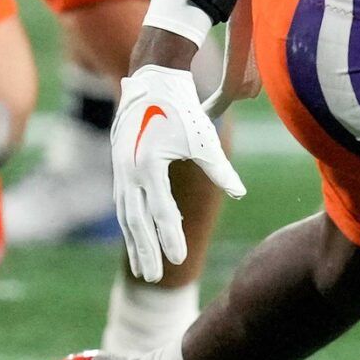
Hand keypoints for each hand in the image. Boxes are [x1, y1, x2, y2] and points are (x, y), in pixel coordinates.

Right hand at [111, 64, 244, 282]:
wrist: (151, 81)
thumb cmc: (183, 108)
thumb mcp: (204, 138)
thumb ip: (219, 169)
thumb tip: (240, 193)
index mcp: (148, 164)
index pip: (160, 210)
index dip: (170, 235)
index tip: (179, 259)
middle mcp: (128, 170)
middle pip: (136, 220)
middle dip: (146, 250)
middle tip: (153, 278)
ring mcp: (119, 170)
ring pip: (125, 214)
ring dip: (134, 243)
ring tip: (143, 270)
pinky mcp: (119, 168)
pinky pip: (122, 203)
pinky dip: (129, 224)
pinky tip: (137, 241)